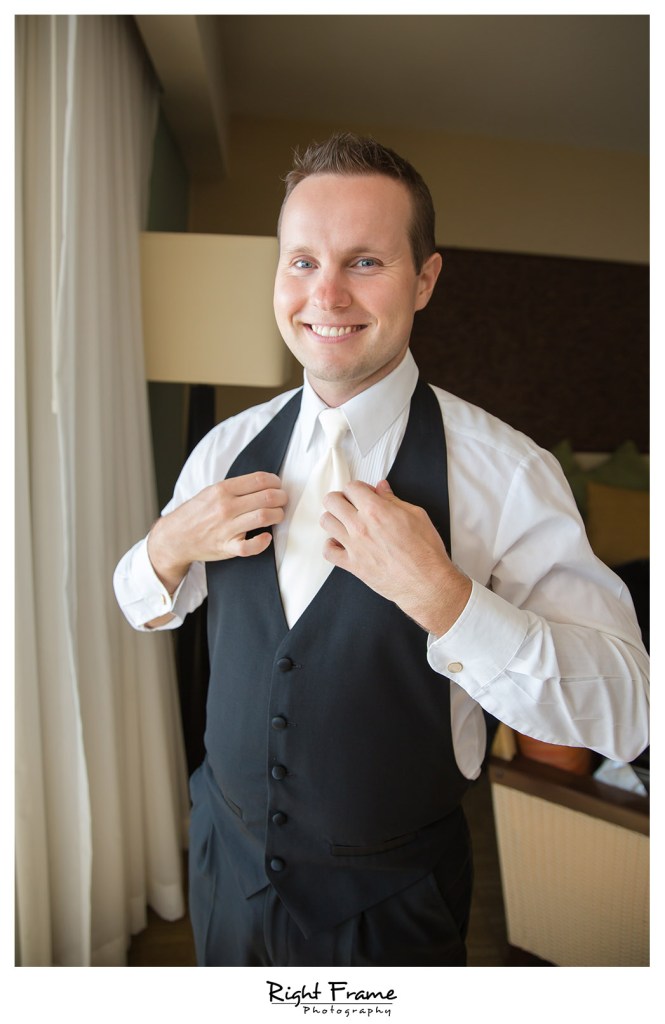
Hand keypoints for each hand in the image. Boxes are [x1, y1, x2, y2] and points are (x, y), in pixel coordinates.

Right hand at [147, 472, 287, 592]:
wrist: (175, 537)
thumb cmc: (196, 513)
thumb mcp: (210, 492)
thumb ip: (235, 488)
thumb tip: (263, 484)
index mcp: (222, 490)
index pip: (259, 479)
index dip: (275, 481)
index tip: (278, 485)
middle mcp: (225, 507)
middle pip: (267, 497)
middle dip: (281, 498)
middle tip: (283, 500)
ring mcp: (227, 528)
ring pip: (264, 517)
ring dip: (278, 515)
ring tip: (278, 515)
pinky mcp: (227, 547)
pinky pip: (250, 547)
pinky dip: (262, 542)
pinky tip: (266, 537)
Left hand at [321, 479, 470, 635]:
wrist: (426, 582)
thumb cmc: (425, 552)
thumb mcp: (416, 515)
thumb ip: (393, 500)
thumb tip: (382, 489)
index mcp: (376, 510)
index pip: (351, 487)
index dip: (358, 488)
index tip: (364, 494)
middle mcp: (360, 526)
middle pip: (331, 501)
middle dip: (340, 499)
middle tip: (351, 505)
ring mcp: (353, 546)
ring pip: (326, 522)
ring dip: (334, 519)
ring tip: (345, 523)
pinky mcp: (352, 564)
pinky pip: (328, 551)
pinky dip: (331, 545)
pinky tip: (341, 543)